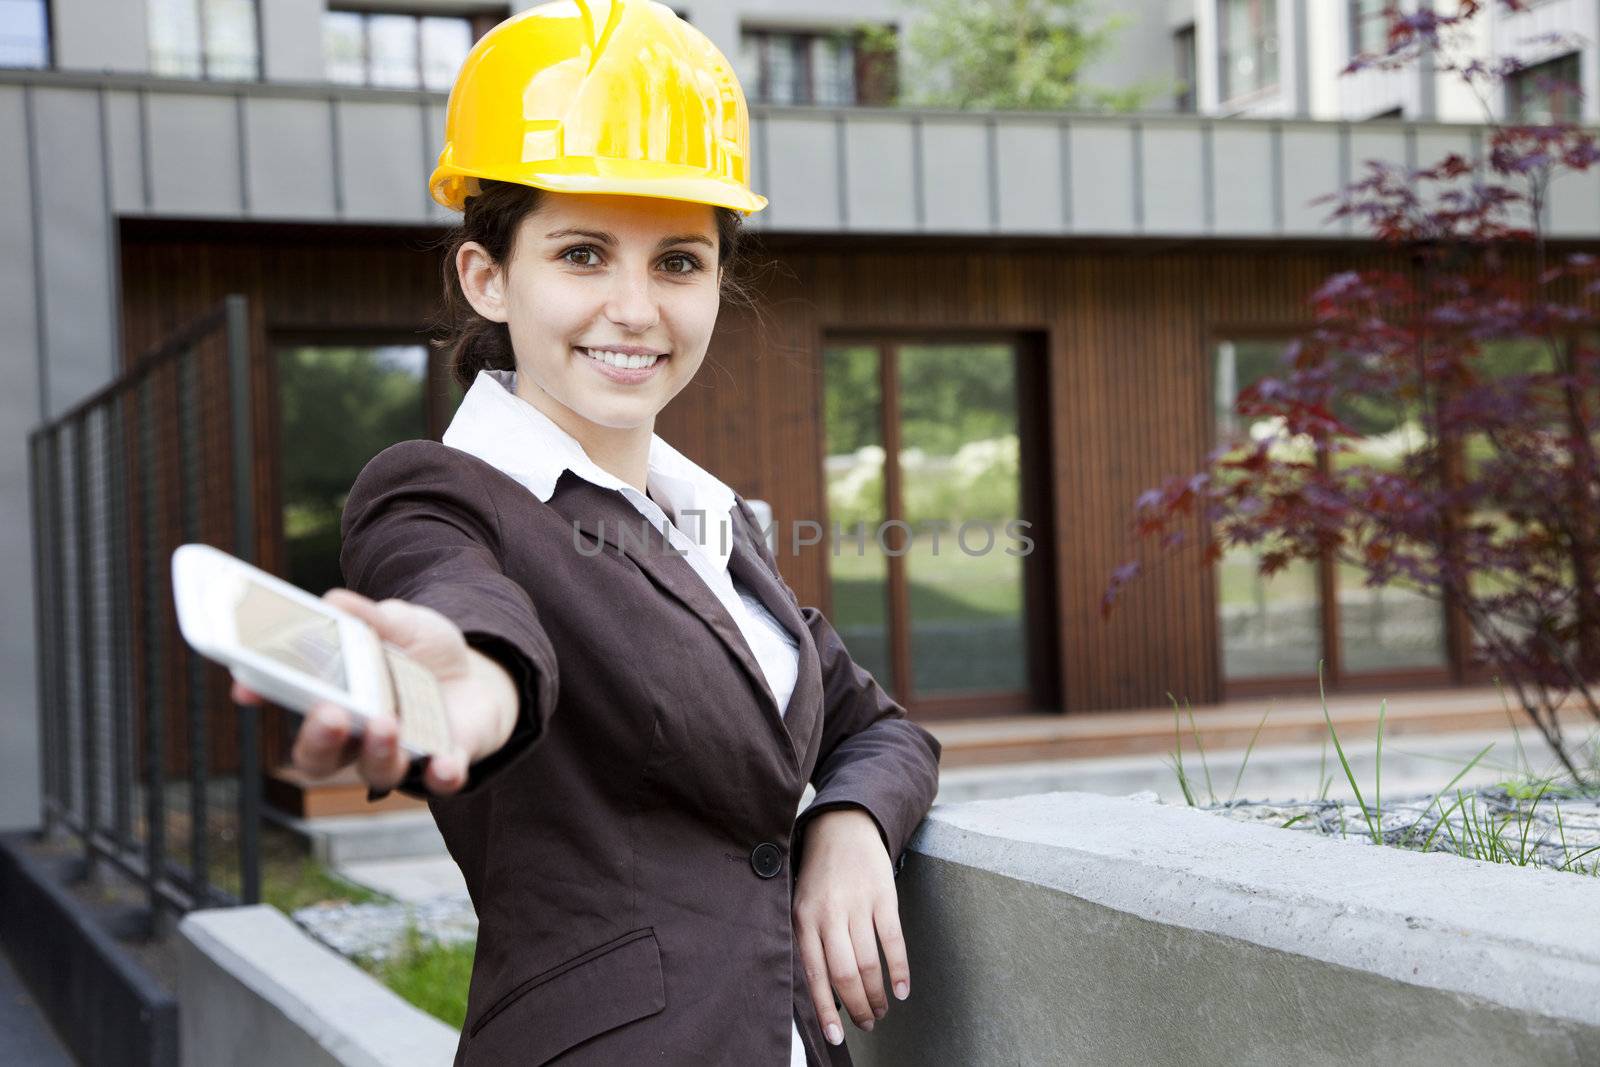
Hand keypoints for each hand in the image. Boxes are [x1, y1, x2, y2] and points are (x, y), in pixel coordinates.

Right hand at [230, 588, 518, 795]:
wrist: (477, 676)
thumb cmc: (418, 650)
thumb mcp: (396, 622)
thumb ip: (367, 617)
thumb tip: (333, 602)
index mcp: (332, 695)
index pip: (287, 701)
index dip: (264, 693)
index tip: (247, 687)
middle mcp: (356, 735)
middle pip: (320, 754)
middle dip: (318, 737)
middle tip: (328, 713)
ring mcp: (401, 752)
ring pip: (376, 770)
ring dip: (377, 751)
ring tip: (384, 722)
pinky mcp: (445, 762)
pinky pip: (439, 779)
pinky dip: (441, 774)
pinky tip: (444, 764)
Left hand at [792, 808, 908, 1046]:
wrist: (843, 826)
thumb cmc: (820, 873)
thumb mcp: (801, 903)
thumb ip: (808, 941)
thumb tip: (821, 991)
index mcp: (804, 918)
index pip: (814, 974)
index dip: (825, 1010)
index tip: (835, 1037)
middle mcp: (829, 913)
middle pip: (844, 974)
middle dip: (857, 1008)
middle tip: (866, 1024)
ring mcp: (857, 904)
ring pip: (868, 963)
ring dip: (877, 995)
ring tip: (882, 1010)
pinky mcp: (884, 896)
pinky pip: (892, 941)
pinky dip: (899, 970)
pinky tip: (902, 989)